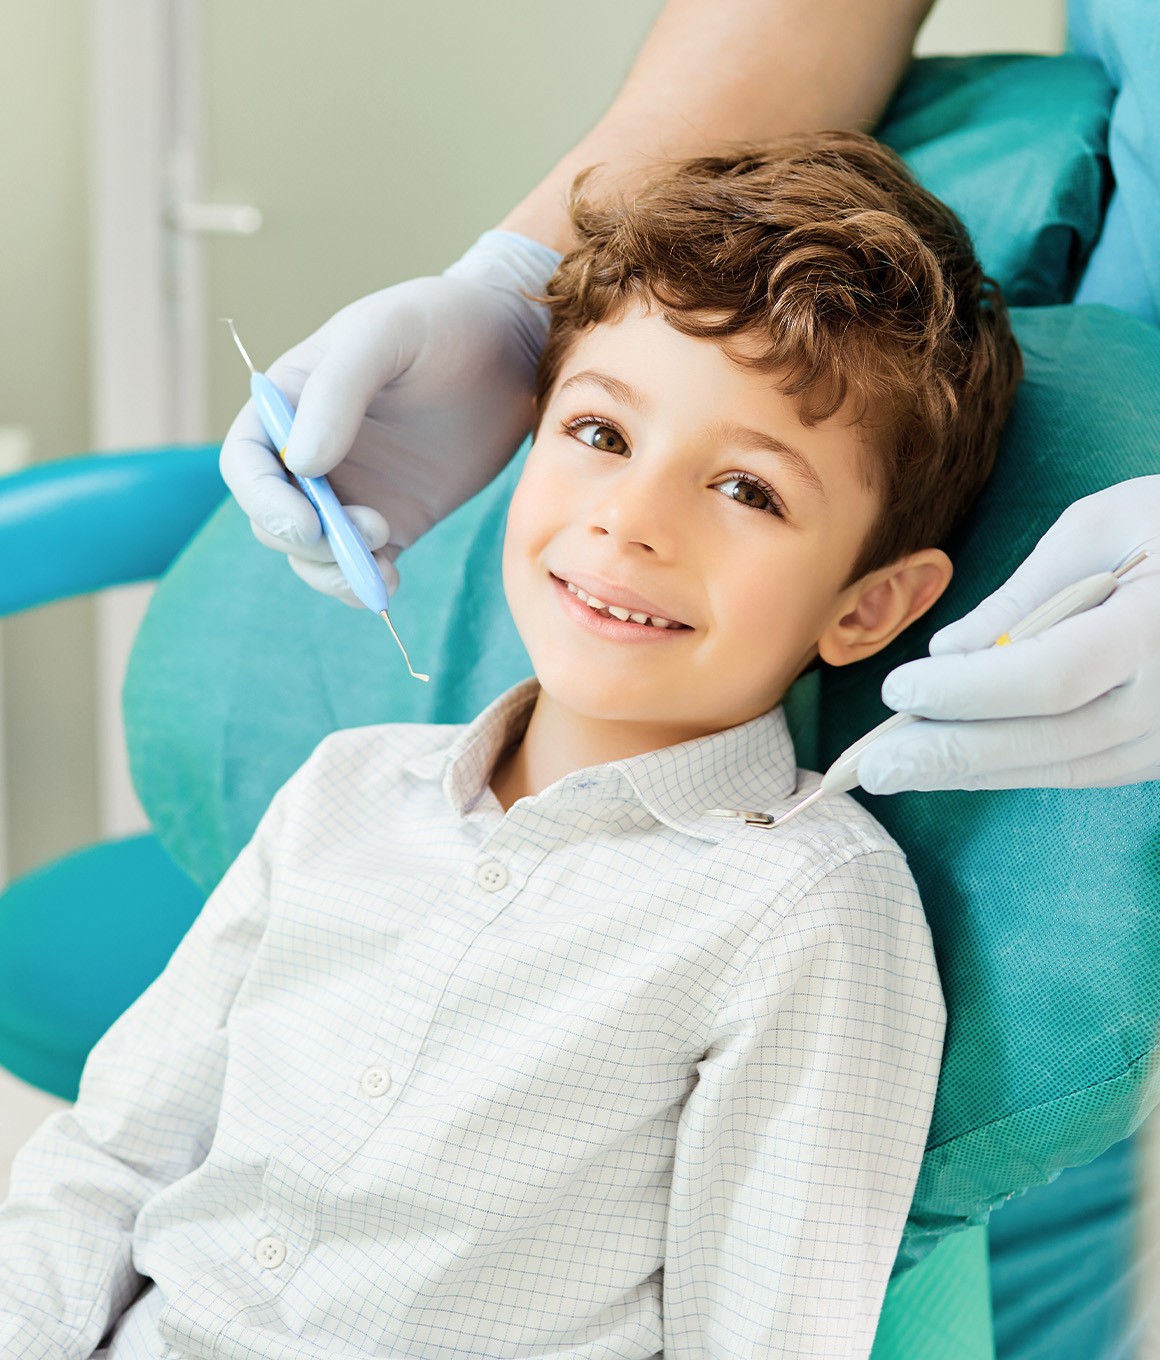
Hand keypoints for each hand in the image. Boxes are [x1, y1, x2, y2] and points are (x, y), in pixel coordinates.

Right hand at [219, 230, 561, 605]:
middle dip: (308, 541)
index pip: (247, 463)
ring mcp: (351, 491)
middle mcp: (310, 453)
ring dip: (334, 570)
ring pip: (313, 554)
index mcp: (290, 404)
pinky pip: (361, 566)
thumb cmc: (442, 322)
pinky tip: (390, 581)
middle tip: (370, 531)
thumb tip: (300, 464)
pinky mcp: (394, 520)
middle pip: (274, 519)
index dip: (262, 500)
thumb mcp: (386, 333)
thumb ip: (338, 390)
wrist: (513, 350)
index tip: (306, 524)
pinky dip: (365, 582)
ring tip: (383, 561)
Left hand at [859, 476, 1159, 792]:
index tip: (898, 691)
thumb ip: (1024, 596)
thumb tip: (948, 652)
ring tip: (898, 770)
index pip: (1048, 678)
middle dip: (948, 756)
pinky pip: (1084, 769)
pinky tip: (958, 763)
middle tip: (871, 767)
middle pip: (1047, 741)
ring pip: (1062, 767)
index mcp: (1155, 628)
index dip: (968, 692)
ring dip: (972, 772)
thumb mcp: (1102, 526)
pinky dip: (1016, 768)